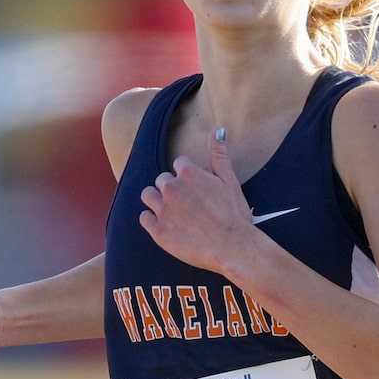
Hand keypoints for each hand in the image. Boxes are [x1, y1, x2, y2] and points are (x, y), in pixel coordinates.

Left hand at [138, 126, 260, 278]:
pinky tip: (167, 226)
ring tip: (172, 213)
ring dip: (157, 201)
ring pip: (147, 195)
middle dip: (172, 189)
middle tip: (188, 205)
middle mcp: (171, 188)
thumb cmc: (234, 215)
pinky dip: (152, 220)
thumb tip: (217, 131)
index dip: (188, 177)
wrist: (232, 248)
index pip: (178, 164)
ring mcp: (163, 210)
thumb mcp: (230, 181)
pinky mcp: (158, 231)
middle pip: (161, 180)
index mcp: (188, 174)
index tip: (197, 190)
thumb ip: (219, 155)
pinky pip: (144, 218)